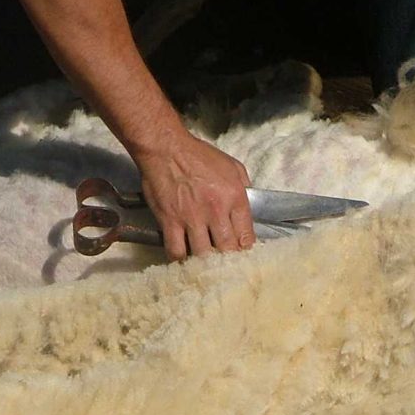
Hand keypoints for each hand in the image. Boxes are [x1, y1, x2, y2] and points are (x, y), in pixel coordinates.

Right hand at [134, 132, 254, 260]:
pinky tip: (183, 259)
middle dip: (228, 261)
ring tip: (205, 265)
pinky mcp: (170, 222)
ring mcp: (191, 218)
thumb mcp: (232, 166)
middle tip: (225, 265)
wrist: (166, 149)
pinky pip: (176, 251)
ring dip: (205, 262)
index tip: (242, 256)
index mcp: (234, 197)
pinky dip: (180, 259)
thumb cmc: (199, 155)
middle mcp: (215, 211)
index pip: (247, 236)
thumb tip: (247, 211)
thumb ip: (244, 189)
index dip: (245, 251)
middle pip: (227, 250)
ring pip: (203, 255)